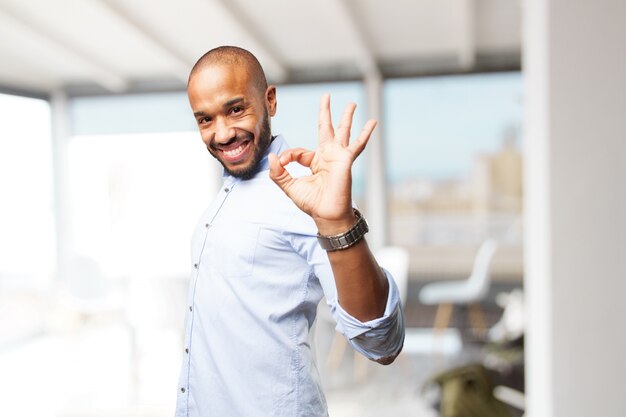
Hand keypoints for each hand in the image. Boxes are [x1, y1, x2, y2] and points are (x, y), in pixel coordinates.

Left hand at [269, 94, 376, 234]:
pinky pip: (357, 144)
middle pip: (325, 129)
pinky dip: (365, 133)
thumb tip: (271, 157)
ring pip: (342, 132)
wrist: (327, 216)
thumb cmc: (312, 204)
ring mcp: (338, 157)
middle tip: (326, 96)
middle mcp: (327, 157)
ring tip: (351, 104)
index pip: (299, 151)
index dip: (286, 155)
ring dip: (346, 117)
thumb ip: (278, 173)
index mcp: (315, 162)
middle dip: (325, 113)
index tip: (280, 163)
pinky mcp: (346, 160)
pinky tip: (372, 122)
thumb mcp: (290, 187)